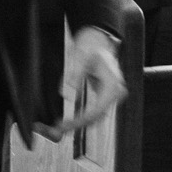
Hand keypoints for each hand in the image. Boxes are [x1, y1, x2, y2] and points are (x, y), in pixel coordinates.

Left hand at [47, 25, 125, 139]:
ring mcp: (111, 96)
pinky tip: (66, 122)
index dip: (79, 120)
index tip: (64, 124)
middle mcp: (115, 93)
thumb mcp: (80, 56)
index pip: (96, 111)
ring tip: (57, 129)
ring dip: (78, 125)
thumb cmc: (90, 46)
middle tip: (56, 131)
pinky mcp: (104, 97)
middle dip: (76, 126)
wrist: (98, 41)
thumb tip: (66, 94)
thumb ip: (74, 73)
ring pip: (95, 118)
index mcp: (112, 85)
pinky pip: (93, 112)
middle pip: (96, 118)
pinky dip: (80, 119)